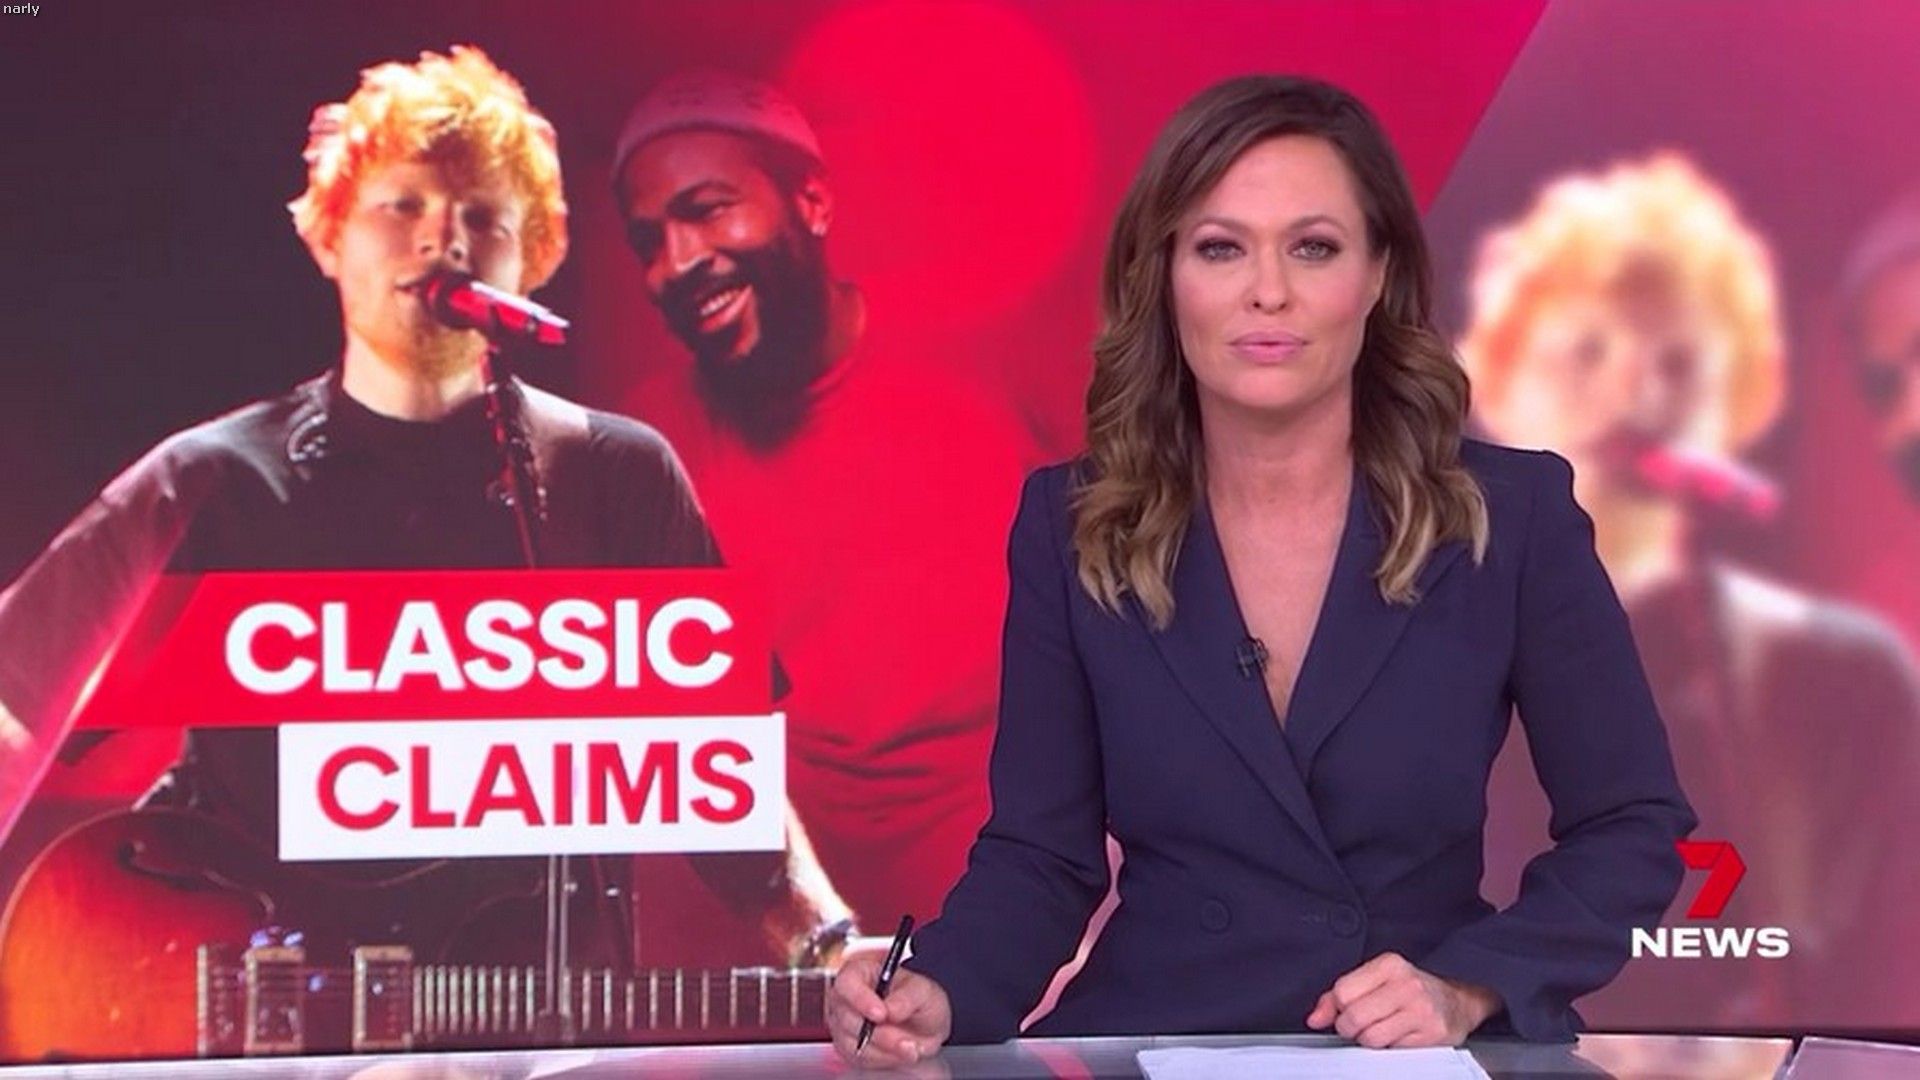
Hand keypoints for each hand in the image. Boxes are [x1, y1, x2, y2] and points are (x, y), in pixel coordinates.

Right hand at [828, 952, 952, 1067]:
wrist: (926, 1026)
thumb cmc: (919, 999)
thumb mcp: (923, 991)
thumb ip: (907, 998)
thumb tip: (890, 1010)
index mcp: (861, 972)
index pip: (847, 982)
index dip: (860, 998)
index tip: (881, 1014)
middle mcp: (846, 998)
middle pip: (847, 1017)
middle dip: (879, 1034)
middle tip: (904, 1041)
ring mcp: (843, 1024)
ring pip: (850, 1043)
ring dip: (883, 1050)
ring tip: (909, 1049)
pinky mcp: (847, 1048)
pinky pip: (857, 1059)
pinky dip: (881, 1059)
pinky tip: (898, 1053)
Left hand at [1305, 952, 1500, 1047]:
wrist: (1457, 1002)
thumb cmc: (1411, 991)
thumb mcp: (1375, 981)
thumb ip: (1338, 996)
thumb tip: (1314, 1018)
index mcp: (1389, 965)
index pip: (1343, 992)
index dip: (1338, 1008)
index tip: (1346, 1010)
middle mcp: (1407, 984)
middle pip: (1354, 1017)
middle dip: (1350, 1028)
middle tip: (1361, 1025)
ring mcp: (1422, 1010)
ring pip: (1370, 1038)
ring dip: (1369, 1040)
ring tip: (1381, 1029)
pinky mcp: (1432, 1035)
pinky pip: (1392, 1052)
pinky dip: (1389, 1049)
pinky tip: (1398, 1036)